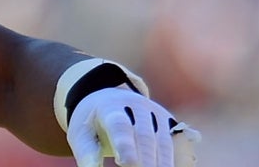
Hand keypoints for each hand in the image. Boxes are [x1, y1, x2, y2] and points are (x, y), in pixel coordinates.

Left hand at [67, 87, 200, 166]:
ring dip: (163, 162)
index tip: (125, 163)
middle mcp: (135, 106)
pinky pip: (176, 141)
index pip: (120, 126)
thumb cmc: (92, 122)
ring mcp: (155, 112)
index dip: (125, 146)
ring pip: (163, 140)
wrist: (107, 97)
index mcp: (110, 107)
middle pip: (145, 135)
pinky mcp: (168, 121)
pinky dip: (176, 158)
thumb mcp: (81, 133)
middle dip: (147, 160)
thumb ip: (86, 152)